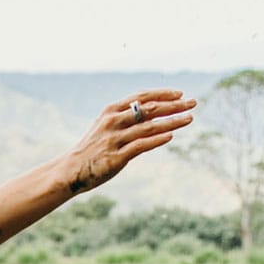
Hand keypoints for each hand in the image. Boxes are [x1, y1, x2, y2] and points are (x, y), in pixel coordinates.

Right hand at [58, 90, 196, 195]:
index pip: (141, 97)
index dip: (162, 94)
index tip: (180, 94)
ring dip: (171, 121)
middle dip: (173, 105)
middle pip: (149, 109)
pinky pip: (140, 146)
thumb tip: (153, 112)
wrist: (70, 170)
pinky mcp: (116, 157)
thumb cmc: (92, 148)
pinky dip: (156, 140)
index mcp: (111, 111)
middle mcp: (113, 122)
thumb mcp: (105, 126)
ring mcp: (114, 139)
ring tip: (189, 118)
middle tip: (193, 103)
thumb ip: (126, 118)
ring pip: (148, 126)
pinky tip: (170, 136)